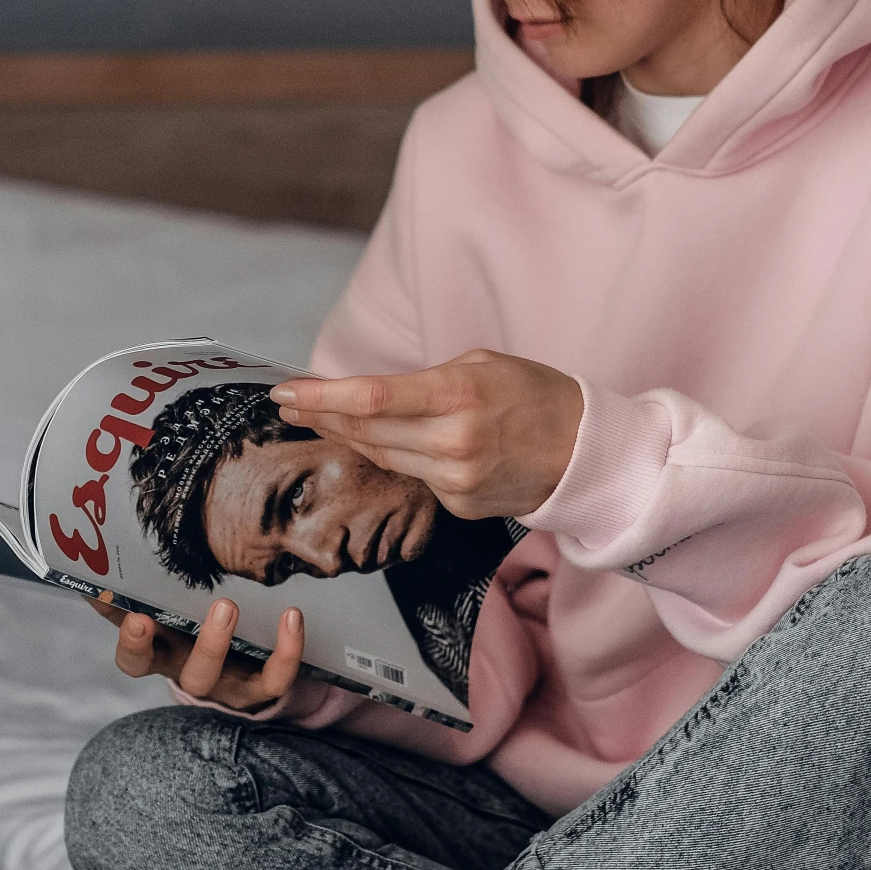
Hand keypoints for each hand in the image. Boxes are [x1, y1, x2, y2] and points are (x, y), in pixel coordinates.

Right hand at [89, 593, 303, 711]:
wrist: (238, 665)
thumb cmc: (191, 624)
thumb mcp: (166, 608)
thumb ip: (139, 585)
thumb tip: (106, 549)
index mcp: (163, 653)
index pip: (136, 661)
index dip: (133, 646)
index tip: (136, 619)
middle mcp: (192, 672)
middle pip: (190, 675)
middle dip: (202, 644)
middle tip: (217, 606)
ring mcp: (227, 683)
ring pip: (225, 678)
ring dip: (225, 645)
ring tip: (232, 606)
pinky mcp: (261, 686)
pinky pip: (275, 677)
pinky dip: (286, 651)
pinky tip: (291, 617)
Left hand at [269, 350, 582, 521]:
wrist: (584, 452)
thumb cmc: (535, 395)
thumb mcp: (482, 364)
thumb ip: (424, 380)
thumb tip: (366, 394)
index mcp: (458, 395)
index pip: (371, 398)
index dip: (322, 396)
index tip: (286, 391)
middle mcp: (452, 443)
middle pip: (365, 431)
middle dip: (319, 415)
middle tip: (288, 402)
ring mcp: (454, 481)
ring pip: (380, 456)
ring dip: (346, 436)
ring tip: (318, 416)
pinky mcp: (458, 505)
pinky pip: (410, 476)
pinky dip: (390, 455)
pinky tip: (377, 440)